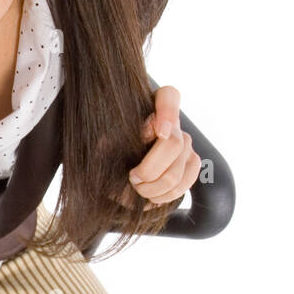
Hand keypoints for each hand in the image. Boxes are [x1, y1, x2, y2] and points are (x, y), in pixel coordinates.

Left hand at [116, 85, 200, 209]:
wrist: (113, 169)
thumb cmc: (106, 150)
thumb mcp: (101, 143)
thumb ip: (113, 139)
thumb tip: (143, 139)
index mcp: (152, 105)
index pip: (169, 96)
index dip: (168, 112)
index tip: (159, 132)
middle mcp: (174, 122)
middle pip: (174, 144)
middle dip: (150, 170)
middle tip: (132, 178)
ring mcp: (186, 142)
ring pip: (177, 171)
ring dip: (154, 189)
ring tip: (138, 190)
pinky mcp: (192, 162)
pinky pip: (186, 182)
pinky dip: (167, 196)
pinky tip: (152, 196)